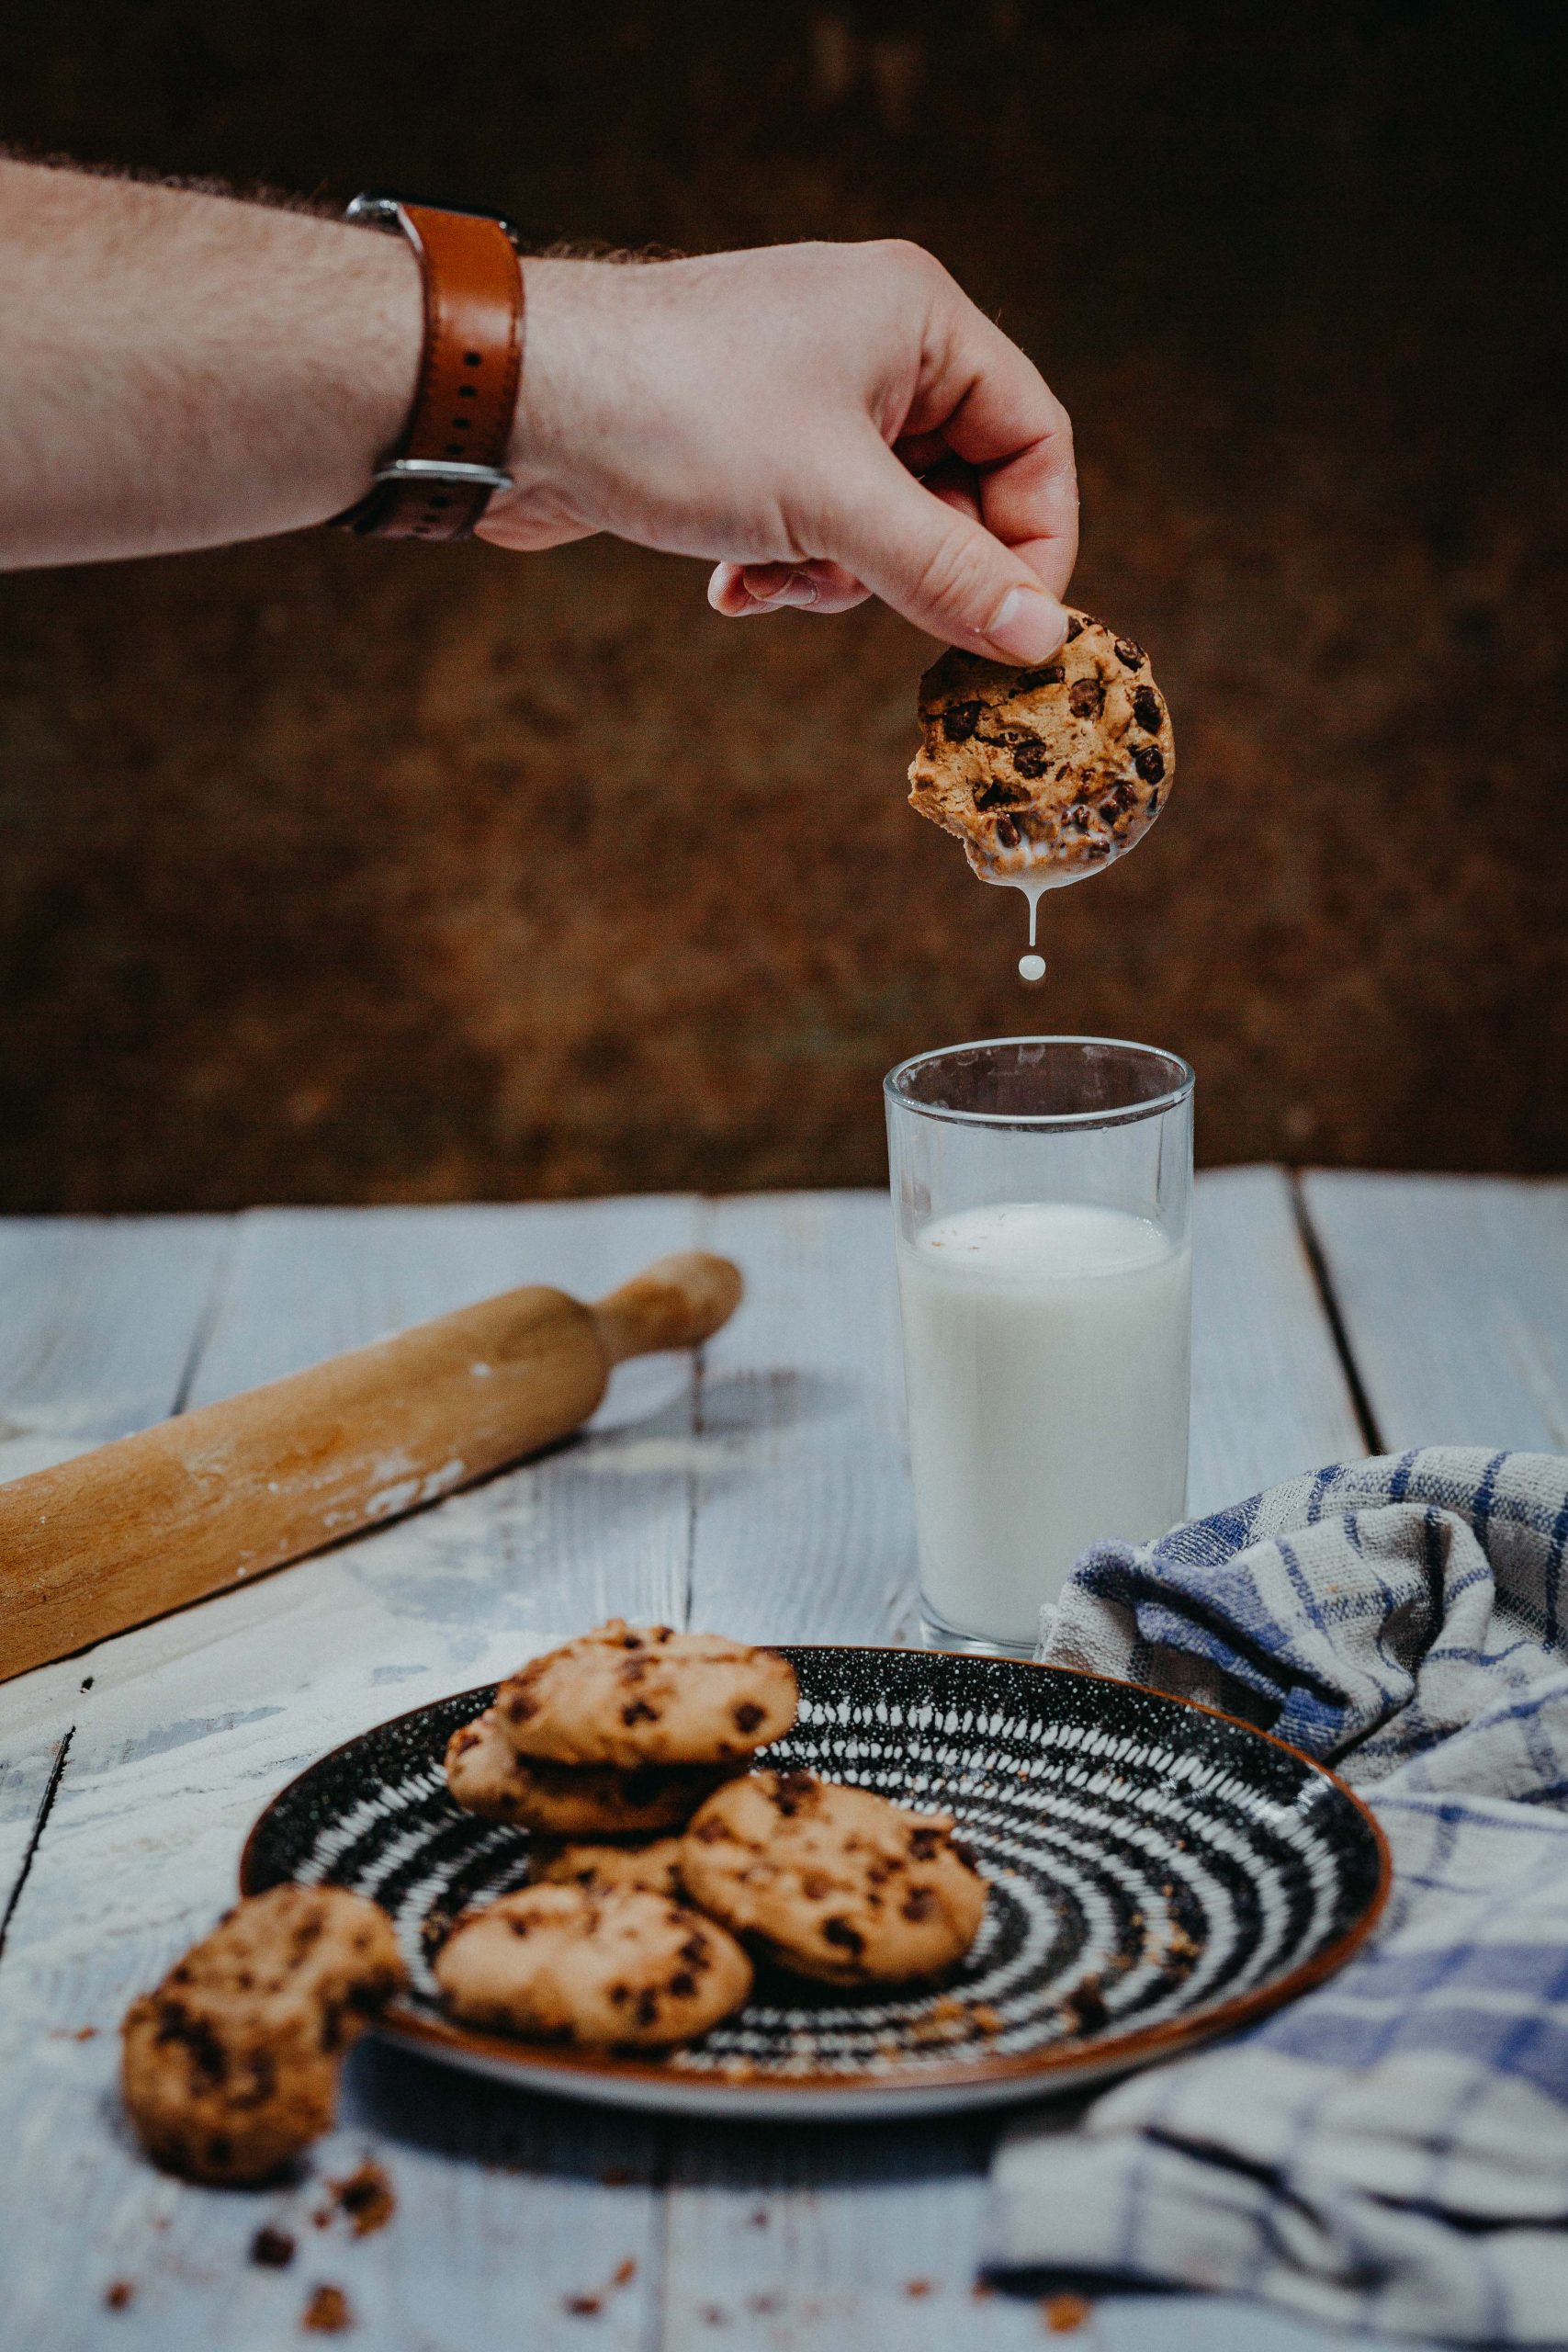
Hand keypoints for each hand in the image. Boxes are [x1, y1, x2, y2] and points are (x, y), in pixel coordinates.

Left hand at [480, 241, 1076, 663]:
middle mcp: (872, 343)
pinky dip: (786, 566)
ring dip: (837, 575)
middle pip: (959, 487)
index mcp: (918, 320)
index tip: (1015, 628)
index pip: (1035, 437)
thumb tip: (1041, 633)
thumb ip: (945, 573)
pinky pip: (813, 521)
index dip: (1035, 541)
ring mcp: (806, 390)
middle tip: (866, 603)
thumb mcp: (832, 506)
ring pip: (881, 518)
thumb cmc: (675, 413)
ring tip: (773, 578)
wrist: (514, 400)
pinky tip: (730, 584)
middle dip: (912, 565)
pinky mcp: (748, 439)